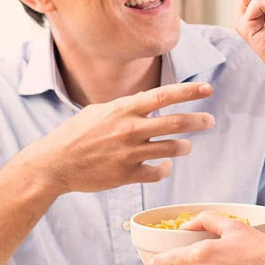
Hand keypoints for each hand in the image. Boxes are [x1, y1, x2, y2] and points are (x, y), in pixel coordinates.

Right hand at [27, 81, 214, 193]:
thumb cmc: (76, 134)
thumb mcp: (100, 111)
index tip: (207, 90)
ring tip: (185, 145)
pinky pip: (157, 173)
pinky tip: (164, 166)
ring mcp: (129, 153)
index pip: (163, 96)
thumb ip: (126, 107)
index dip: (188, 92)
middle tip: (209, 121)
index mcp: (123, 109)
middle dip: (197, 121)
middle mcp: (130, 129)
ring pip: (171, 148)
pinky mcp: (127, 175)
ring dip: (183, 146)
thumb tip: (148, 101)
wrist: (55, 163)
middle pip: (175, 123)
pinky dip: (165, 169)